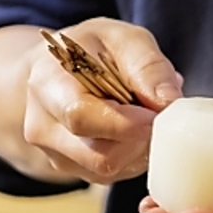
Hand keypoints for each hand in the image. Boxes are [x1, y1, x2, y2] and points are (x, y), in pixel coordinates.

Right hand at [22, 18, 181, 183]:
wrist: (61, 68)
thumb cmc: (93, 49)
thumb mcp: (123, 38)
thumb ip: (148, 65)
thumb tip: (169, 102)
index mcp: (48, 84)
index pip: (81, 118)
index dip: (127, 123)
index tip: (157, 114)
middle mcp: (43, 126)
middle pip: (100, 155)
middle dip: (141, 138)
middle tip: (157, 111)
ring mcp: (56, 154)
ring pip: (111, 169)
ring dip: (140, 147)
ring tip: (143, 114)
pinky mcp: (74, 170)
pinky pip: (114, 174)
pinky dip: (134, 155)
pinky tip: (134, 129)